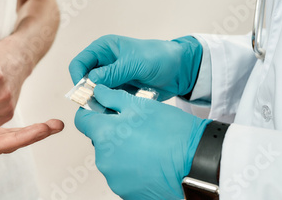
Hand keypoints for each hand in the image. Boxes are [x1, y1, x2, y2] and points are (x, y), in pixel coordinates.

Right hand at [0, 64, 63, 155]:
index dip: (22, 138)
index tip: (43, 129)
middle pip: (6, 144)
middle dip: (33, 136)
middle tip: (58, 125)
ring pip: (6, 141)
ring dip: (30, 134)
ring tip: (55, 124)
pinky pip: (2, 135)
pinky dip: (21, 130)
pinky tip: (38, 125)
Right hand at [69, 35, 202, 100]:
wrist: (179, 71)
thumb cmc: (158, 57)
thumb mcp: (135, 63)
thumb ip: (113, 72)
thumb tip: (91, 82)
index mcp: (103, 49)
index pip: (79, 63)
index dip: (78, 78)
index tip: (86, 92)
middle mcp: (103, 64)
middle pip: (84, 81)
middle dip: (88, 94)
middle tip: (99, 105)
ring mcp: (111, 79)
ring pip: (94, 95)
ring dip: (100, 104)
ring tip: (112, 110)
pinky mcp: (119, 92)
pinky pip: (107, 102)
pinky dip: (110, 108)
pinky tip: (120, 111)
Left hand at [74, 85, 209, 199]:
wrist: (200, 164)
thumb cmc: (172, 133)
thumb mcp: (141, 105)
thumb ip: (113, 98)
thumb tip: (97, 91)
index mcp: (104, 135)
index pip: (82, 120)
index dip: (92, 112)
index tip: (104, 109)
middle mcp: (104, 160)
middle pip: (99, 140)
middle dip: (112, 132)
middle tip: (136, 127)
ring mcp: (116, 180)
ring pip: (112, 158)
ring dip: (124, 151)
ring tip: (149, 145)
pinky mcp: (128, 193)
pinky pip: (124, 175)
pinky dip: (134, 167)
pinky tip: (152, 161)